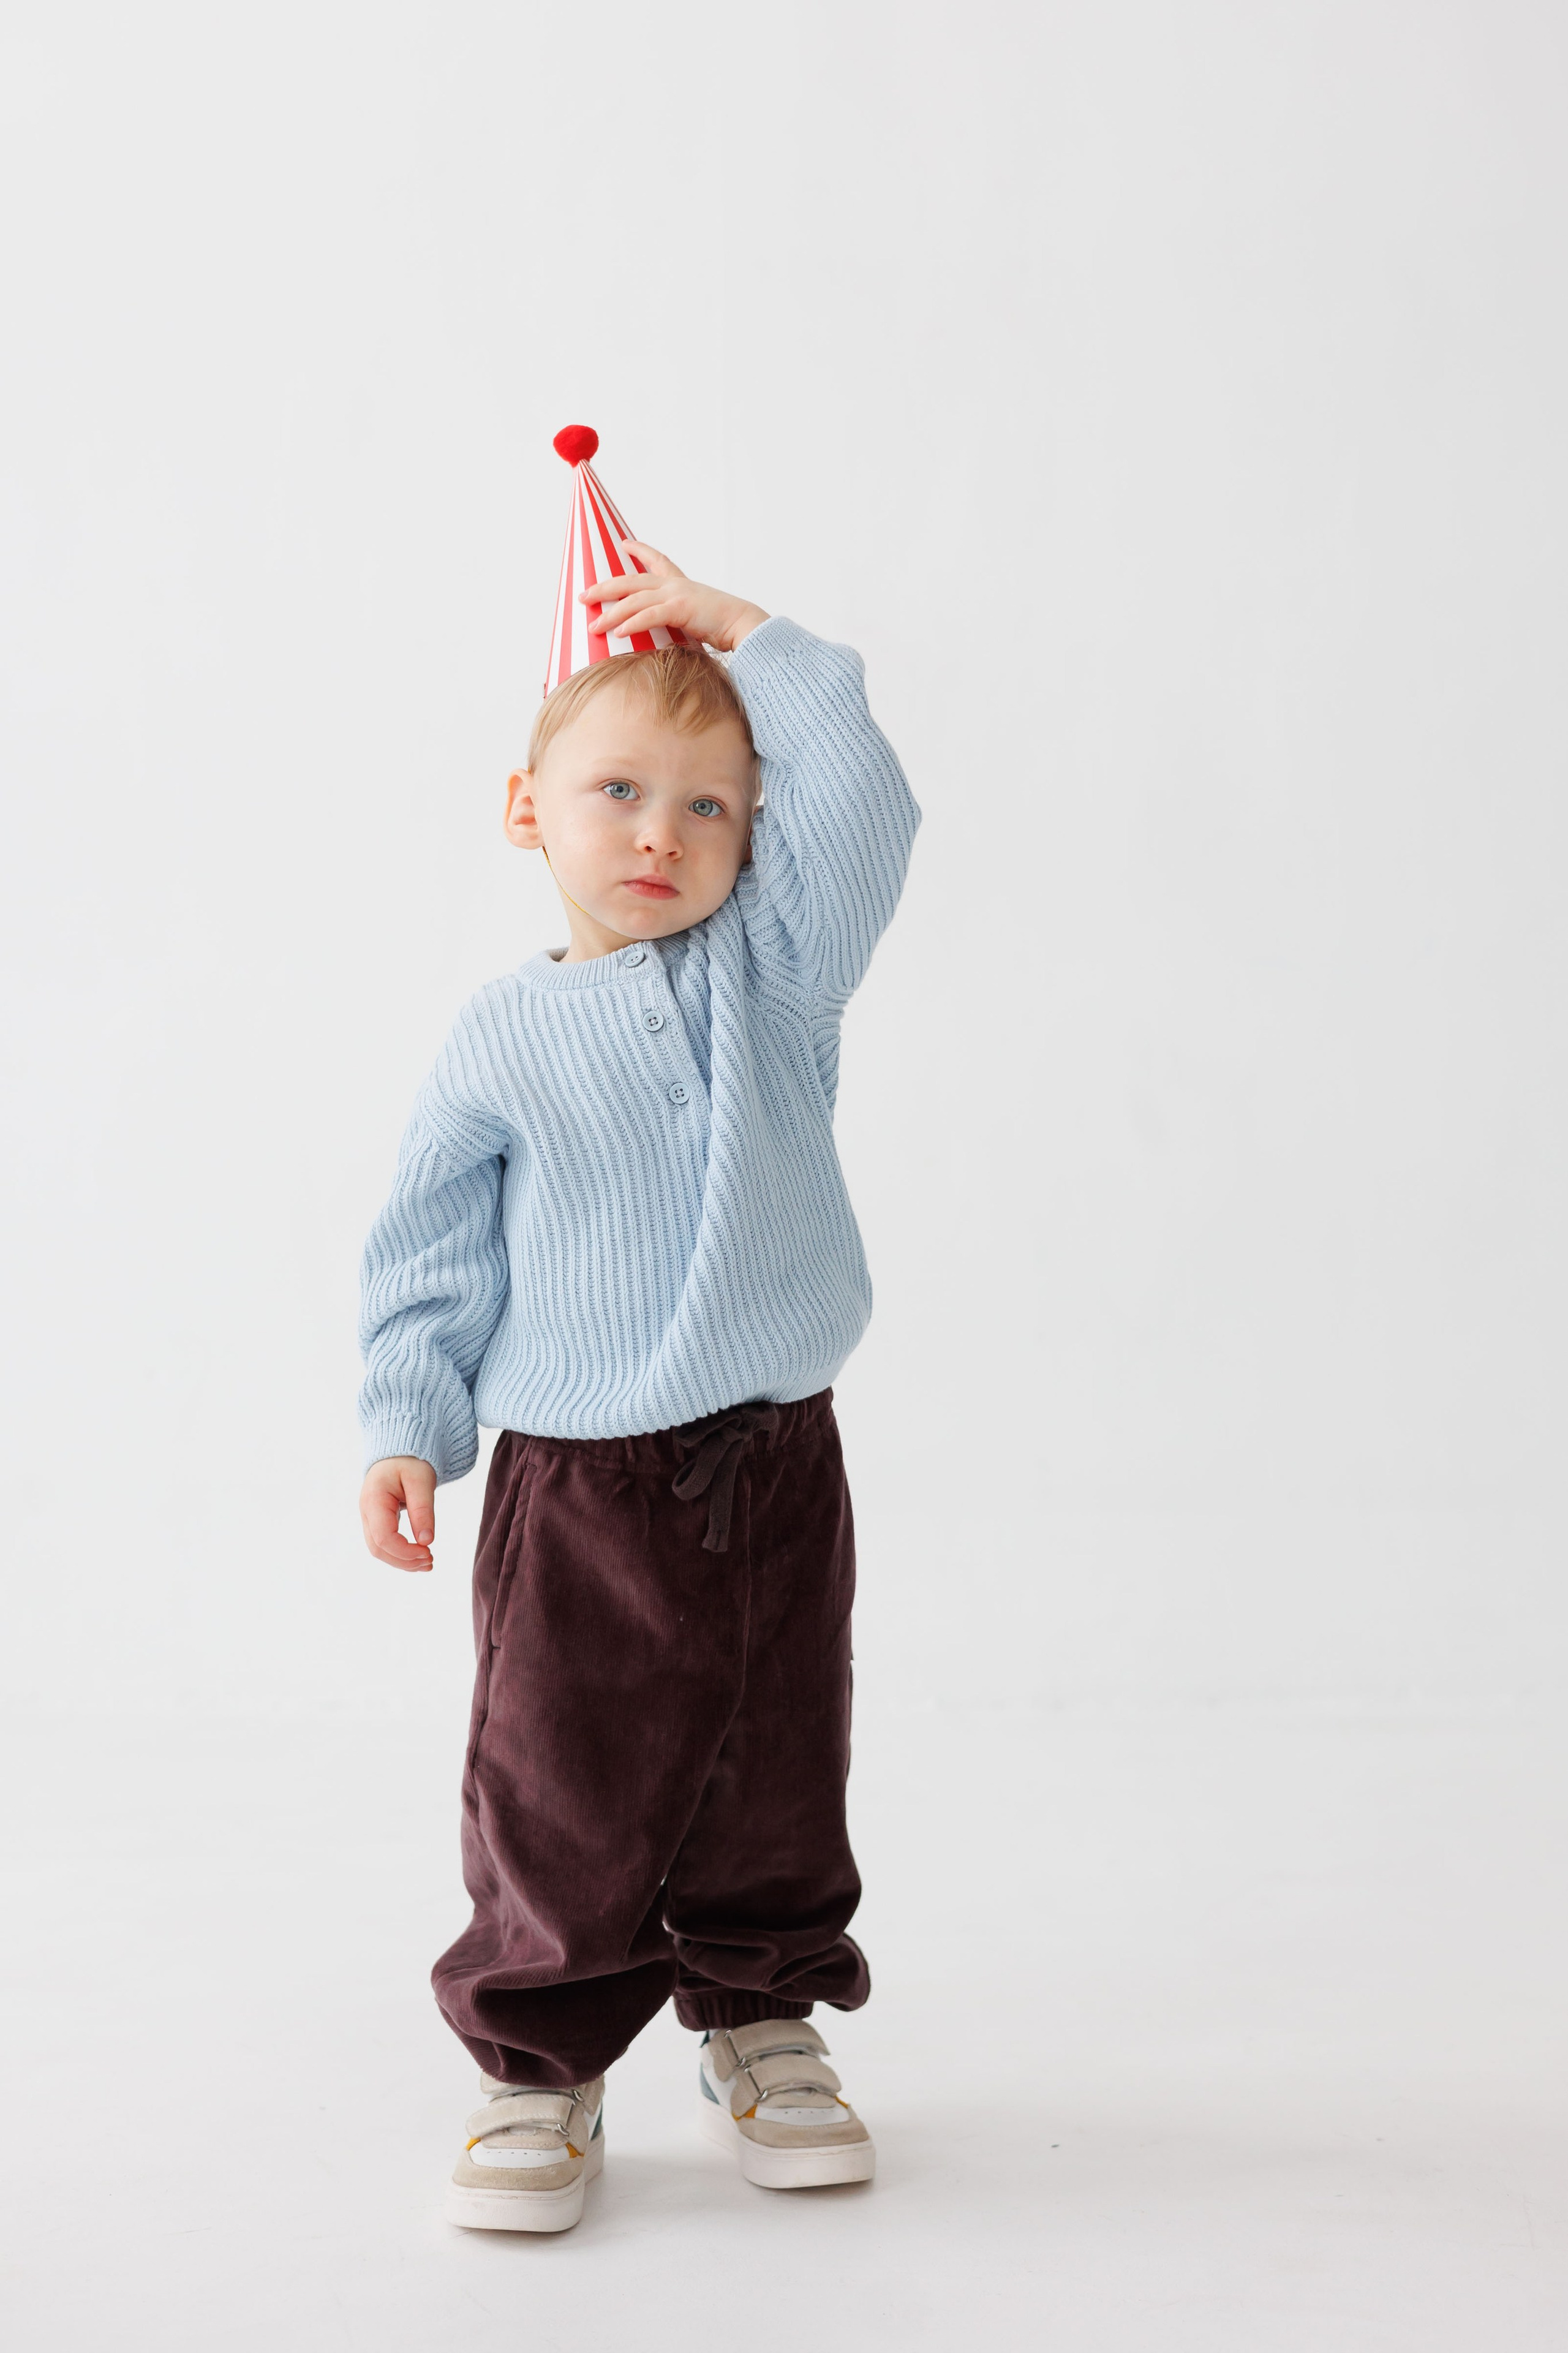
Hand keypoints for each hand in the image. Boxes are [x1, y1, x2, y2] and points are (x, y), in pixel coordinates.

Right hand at [360, 1456, 436, 1571]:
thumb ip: (423, 1510)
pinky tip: (419, 1557)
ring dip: (403, 1561)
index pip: (383, 1537)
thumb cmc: (410, 1461)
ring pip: (379, 1550)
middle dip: (404, 1561)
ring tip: (428, 1563)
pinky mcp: (376, 1521)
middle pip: (378, 1549)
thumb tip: (427, 1542)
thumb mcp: (422, 1480)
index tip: (429, 1552)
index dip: (405, 1551)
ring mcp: (369, 1517)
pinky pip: (384, 1543)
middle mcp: (366, 1511)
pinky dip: (400, 1554)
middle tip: (431, 1562)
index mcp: (374, 1499)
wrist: (399, 1452)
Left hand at [580, 542, 766, 653]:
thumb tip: (672, 636)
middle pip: (630, 581)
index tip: (625, 543)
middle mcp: (675, 585)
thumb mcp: (698, 620)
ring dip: (611, 613)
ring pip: (634, 600)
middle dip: (605, 587)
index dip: (640, 550)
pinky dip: (631, 623)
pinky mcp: (680, 609)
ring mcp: (677, 595)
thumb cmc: (726, 627)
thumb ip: (681, 623)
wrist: (745, 625)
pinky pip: (648, 616)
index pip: (658, 560)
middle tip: (584, 595)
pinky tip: (617, 632)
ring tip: (594, 625)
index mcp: (681, 584)